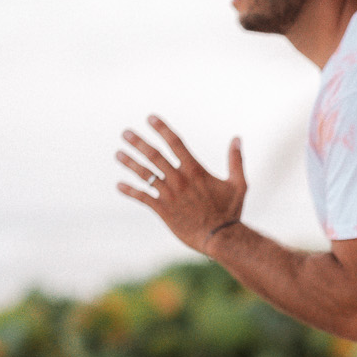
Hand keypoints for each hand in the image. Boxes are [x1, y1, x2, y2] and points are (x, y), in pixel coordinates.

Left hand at [116, 117, 245, 252]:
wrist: (221, 238)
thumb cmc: (230, 211)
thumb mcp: (238, 184)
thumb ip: (236, 160)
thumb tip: (237, 138)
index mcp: (195, 170)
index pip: (175, 143)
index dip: (162, 129)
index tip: (150, 118)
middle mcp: (179, 179)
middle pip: (154, 155)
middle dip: (138, 142)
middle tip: (125, 133)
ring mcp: (169, 194)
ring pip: (145, 174)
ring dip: (130, 163)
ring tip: (118, 154)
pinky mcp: (163, 210)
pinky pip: (142, 197)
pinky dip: (130, 191)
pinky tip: (119, 185)